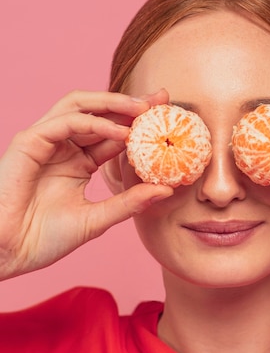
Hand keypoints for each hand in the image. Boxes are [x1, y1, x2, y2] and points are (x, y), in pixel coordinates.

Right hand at [0, 89, 172, 279]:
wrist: (8, 253)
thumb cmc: (44, 239)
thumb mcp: (98, 219)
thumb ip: (129, 203)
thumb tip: (167, 190)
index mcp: (78, 164)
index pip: (113, 137)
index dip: (139, 126)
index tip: (169, 119)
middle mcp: (63, 148)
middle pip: (100, 114)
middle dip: (131, 105)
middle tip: (162, 99)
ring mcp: (46, 143)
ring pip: (80, 107)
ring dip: (113, 104)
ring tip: (144, 109)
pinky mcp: (30, 142)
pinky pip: (66, 122)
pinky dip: (95, 123)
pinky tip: (121, 133)